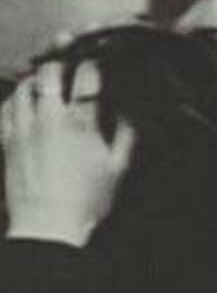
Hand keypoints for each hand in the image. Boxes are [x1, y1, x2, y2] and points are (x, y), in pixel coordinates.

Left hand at [0, 61, 134, 246]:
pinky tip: (26, 104)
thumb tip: (129, 113)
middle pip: (50, 71)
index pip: (87, 77)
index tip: (97, 70)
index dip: (94, 67)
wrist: (49, 227)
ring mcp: (24, 126)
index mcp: (81, 123)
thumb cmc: (86, 203)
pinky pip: (7, 105)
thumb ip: (127, 135)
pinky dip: (17, 98)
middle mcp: (50, 118)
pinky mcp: (6, 139)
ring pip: (25, 84)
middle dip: (62, 65)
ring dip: (38, 80)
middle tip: (70, 71)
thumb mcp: (118, 170)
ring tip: (48, 85)